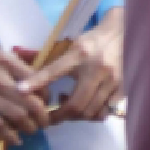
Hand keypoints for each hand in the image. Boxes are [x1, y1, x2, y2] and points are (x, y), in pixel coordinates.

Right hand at [0, 39, 50, 145]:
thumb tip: (31, 80)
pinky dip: (10, 136)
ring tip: (31, 131)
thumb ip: (11, 64)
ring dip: (29, 127)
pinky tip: (14, 140)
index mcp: (6, 60)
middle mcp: (0, 76)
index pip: (38, 80)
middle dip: (42, 116)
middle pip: (32, 101)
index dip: (45, 96)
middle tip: (44, 124)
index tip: (46, 104)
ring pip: (18, 115)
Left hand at [22, 8, 123, 122]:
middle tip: (50, 116)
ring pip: (92, 112)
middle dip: (61, 116)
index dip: (36, 84)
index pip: (54, 72)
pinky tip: (88, 105)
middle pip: (77, 105)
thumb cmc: (94, 41)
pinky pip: (106, 111)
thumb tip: (24, 76)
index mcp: (81, 55)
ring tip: (70, 107)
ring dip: (77, 116)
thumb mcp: (72, 48)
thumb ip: (52, 64)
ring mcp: (114, 80)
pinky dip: (94, 114)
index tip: (25, 98)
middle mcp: (98, 69)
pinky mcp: (124, 88)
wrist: (124, 33)